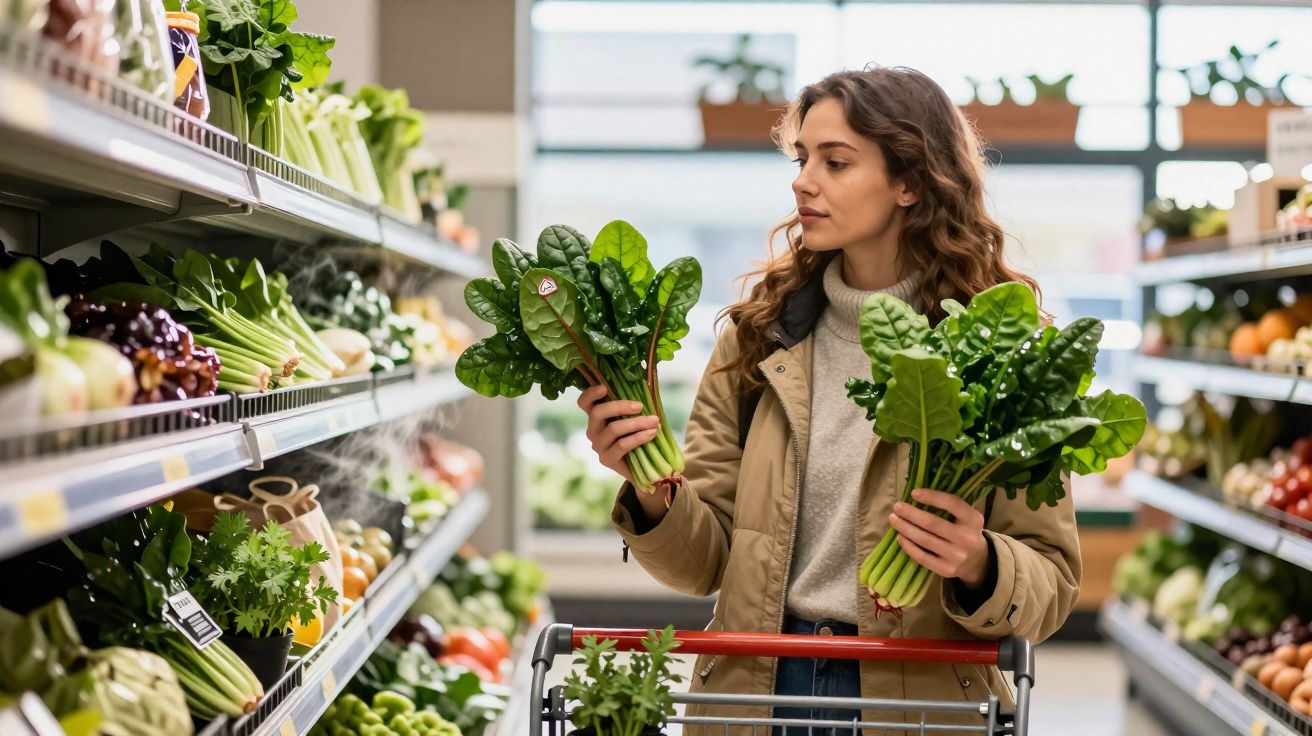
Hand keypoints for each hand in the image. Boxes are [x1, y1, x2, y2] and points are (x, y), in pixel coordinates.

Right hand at [577, 385, 667, 519]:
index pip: (584, 403)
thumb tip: (645, 388)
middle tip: (640, 406)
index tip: (604, 387)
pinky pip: (622, 445)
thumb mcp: (634, 418)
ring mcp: (598, 446)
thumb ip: (633, 406)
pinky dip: (638, 437)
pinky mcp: (606, 459)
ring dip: (637, 423)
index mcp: (596, 416)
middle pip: (598, 412)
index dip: (590, 394)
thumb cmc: (638, 435)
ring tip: (654, 421)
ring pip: (613, 429)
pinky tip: (651, 434)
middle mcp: (593, 430)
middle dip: (620, 406)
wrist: (643, 466)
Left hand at [888, 488, 990, 589]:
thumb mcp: (966, 516)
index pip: (952, 504)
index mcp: (973, 519)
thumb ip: (950, 505)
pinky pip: (922, 557)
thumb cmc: (964, 530)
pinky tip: (900, 536)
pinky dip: (908, 546)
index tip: (913, 493)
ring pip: (924, 540)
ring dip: (905, 528)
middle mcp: (967, 538)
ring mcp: (957, 556)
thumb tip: (916, 494)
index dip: (932, 497)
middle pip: (932, 523)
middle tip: (896, 506)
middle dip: (911, 513)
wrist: (977, 560)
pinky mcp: (946, 569)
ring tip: (893, 519)